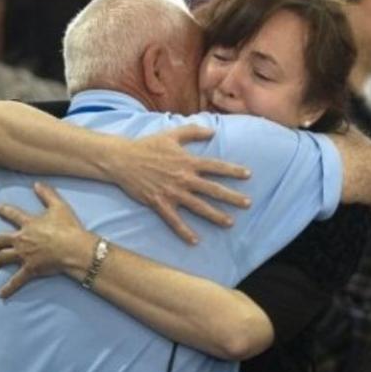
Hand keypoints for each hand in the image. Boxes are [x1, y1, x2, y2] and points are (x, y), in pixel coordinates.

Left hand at [0, 182, 95, 297]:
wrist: (73, 248)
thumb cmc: (68, 228)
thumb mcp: (60, 207)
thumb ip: (47, 195)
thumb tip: (37, 184)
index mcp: (28, 224)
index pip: (13, 215)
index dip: (4, 211)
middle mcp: (22, 239)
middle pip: (2, 240)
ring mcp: (24, 255)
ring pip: (4, 258)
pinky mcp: (30, 269)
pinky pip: (17, 280)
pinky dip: (8, 288)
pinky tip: (1, 294)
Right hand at [106, 125, 251, 243]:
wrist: (122, 160)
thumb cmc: (147, 145)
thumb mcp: (171, 134)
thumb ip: (193, 132)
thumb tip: (212, 131)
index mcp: (188, 161)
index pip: (216, 166)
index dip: (233, 170)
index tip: (249, 175)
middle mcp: (183, 178)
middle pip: (213, 189)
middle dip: (232, 197)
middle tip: (248, 203)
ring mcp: (172, 192)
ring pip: (198, 206)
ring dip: (215, 215)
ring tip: (230, 222)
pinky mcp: (160, 203)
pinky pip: (174, 220)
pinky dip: (184, 231)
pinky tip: (195, 241)